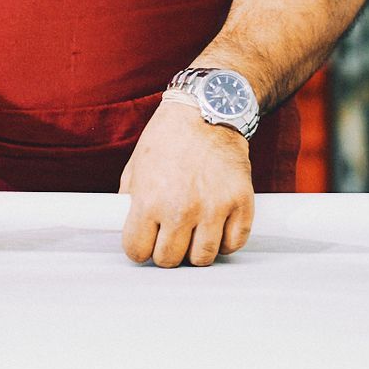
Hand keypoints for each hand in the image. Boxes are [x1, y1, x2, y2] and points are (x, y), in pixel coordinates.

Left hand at [119, 98, 253, 266]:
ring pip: (203, 258)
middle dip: (166, 250)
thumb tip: (127, 230)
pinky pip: (234, 244)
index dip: (138, 247)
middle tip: (170, 235)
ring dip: (196, 250)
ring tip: (194, 232)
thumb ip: (130, 201)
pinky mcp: (241, 203)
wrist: (208, 108)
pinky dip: (226, 241)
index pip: (137, 251)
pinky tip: (217, 227)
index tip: (145, 241)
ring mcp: (214, 208)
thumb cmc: (169, 136)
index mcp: (149, 200)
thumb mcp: (136, 166)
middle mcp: (181, 209)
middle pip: (169, 260)